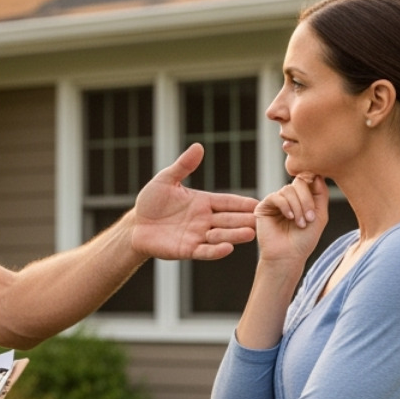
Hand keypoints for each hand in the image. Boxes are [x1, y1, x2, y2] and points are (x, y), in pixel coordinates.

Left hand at [129, 143, 257, 259]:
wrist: (136, 226)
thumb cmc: (151, 201)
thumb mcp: (166, 180)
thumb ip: (183, 166)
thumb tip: (198, 147)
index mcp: (204, 202)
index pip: (228, 202)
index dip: (243, 203)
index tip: (260, 203)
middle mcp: (205, 220)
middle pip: (230, 219)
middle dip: (246, 220)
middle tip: (264, 220)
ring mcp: (198, 235)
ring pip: (221, 235)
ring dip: (236, 235)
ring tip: (250, 234)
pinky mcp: (188, 249)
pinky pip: (205, 251)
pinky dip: (216, 250)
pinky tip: (228, 248)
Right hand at [255, 173, 329, 269]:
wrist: (288, 256)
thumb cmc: (304, 240)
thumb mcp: (320, 216)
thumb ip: (321, 194)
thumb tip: (318, 174)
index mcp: (302, 198)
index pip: (308, 180)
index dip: (314, 186)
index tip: (317, 203)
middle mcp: (288, 197)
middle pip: (299, 182)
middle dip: (307, 200)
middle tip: (310, 218)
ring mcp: (276, 201)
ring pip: (288, 189)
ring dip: (298, 206)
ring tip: (300, 223)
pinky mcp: (264, 206)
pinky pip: (276, 196)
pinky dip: (285, 206)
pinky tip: (289, 218)